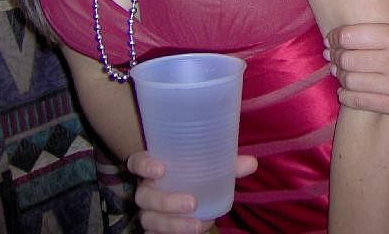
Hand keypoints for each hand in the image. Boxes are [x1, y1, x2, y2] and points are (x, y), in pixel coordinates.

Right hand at [127, 150, 256, 233]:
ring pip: (149, 220)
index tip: (161, 168)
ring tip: (199, 225)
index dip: (143, 165)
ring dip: (173, 225)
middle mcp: (147, 188)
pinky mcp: (155, 227)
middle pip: (144, 197)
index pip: (137, 162)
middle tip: (193, 202)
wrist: (187, 189)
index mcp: (155, 166)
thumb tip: (251, 163)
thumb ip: (228, 164)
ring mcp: (148, 210)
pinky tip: (195, 231)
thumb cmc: (195, 170)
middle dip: (166, 202)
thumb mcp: (210, 164)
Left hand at [324, 0, 388, 118]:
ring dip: (339, 75)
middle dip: (335, 56)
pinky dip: (347, 95)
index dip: (335, 36)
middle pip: (346, 58)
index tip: (333, 37)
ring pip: (349, 80)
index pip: (351, 35)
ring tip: (339, 69)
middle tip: (332, 53)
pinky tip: (347, 88)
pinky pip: (358, 101)